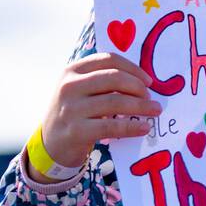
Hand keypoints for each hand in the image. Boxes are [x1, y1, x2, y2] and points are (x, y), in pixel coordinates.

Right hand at [31, 53, 160, 181]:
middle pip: (114, 78)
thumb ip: (102, 82)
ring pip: (115, 102)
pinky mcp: (77, 131)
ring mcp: (72, 108)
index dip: (133, 68)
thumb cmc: (74, 114)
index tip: (148, 81)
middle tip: (151, 98)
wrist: (50, 145)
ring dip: (141, 106)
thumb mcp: (80, 90)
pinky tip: (144, 128)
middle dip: (138, 87)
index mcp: (73, 70)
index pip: (109, 60)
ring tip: (155, 111)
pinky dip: (132, 126)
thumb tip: (142, 82)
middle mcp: (70, 86)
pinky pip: (112, 126)